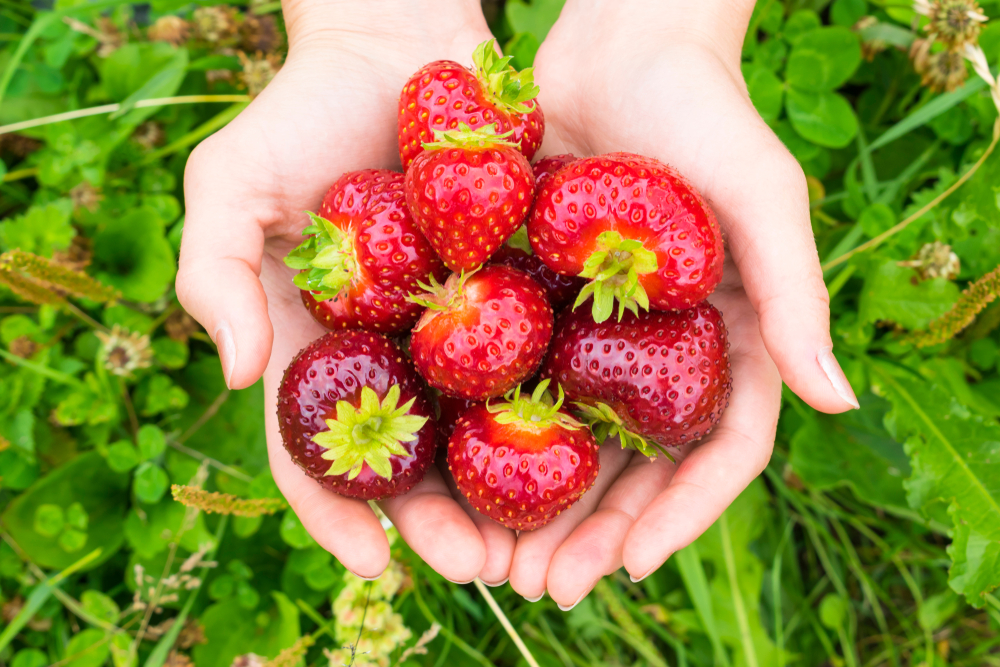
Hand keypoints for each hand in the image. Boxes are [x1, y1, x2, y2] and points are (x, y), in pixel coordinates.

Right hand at [176, 1, 514, 582]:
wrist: (394, 46)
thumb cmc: (299, 112)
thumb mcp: (229, 186)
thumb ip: (213, 274)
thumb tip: (239, 376)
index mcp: (315, 350)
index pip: (315, 452)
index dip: (337, 513)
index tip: (374, 563)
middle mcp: (386, 355)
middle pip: (410, 462)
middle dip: (437, 523)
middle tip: (477, 566)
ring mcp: (452, 329)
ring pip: (477, 429)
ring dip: (503, 492)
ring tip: (537, 540)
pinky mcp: (512, 290)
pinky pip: (533, 357)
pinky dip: (551, 408)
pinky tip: (585, 451)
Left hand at [496, 0, 860, 606]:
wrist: (617, 43)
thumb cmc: (704, 112)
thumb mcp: (762, 198)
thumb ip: (797, 296)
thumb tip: (836, 401)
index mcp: (725, 344)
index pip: (717, 455)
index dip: (681, 518)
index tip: (631, 566)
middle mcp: (658, 354)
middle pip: (632, 470)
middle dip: (594, 535)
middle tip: (543, 587)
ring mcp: (594, 335)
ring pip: (565, 444)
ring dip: (533, 510)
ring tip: (492, 561)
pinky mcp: (534, 303)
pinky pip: (509, 381)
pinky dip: (485, 436)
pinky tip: (447, 477)